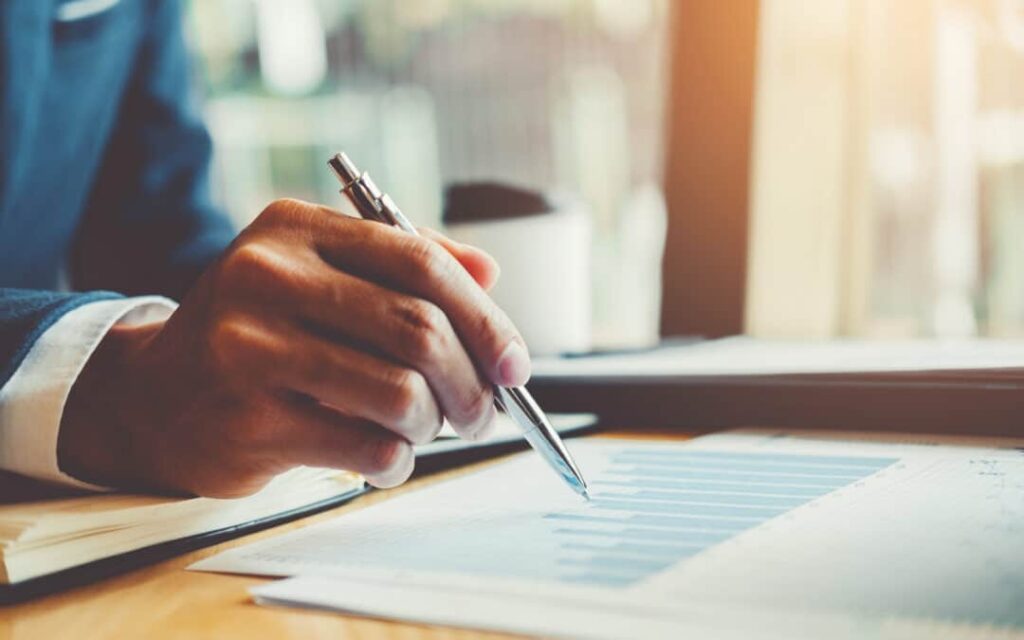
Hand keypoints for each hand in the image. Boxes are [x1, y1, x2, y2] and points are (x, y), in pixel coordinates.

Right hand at [59, 199, 529, 496]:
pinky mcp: (248, 420)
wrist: (155, 394)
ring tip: (423, 429)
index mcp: (296, 229)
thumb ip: (405, 265)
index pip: (420, 260)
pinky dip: (394, 461)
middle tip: (482, 411)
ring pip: (400, 395)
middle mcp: (267, 277)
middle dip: (471, 382)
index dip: (484, 316)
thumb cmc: (258, 333)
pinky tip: (382, 456)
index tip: (513, 363)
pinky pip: (365, 449)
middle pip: (419, 330)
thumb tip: (491, 273)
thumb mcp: (318, 275)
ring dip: (432, 425)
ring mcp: (251, 349)